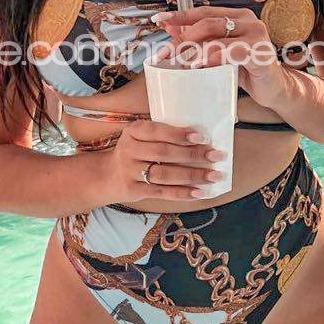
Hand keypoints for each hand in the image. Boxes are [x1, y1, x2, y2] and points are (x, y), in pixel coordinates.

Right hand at [107, 120, 227, 203]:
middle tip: (216, 155)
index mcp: (133, 131)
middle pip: (164, 153)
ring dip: (192, 175)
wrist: (107, 176)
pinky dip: (182, 193)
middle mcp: (129, 150)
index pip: (157, 131)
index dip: (179, 134)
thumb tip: (201, 140)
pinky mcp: (133, 190)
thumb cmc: (135, 152)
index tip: (201, 136)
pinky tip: (198, 192)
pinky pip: (161, 192)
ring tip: (213, 176)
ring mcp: (130, 172)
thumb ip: (162, 136)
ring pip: (164, 174)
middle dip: (193, 154)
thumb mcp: (141, 138)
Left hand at [154, 5, 287, 109]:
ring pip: (218, 35)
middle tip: (167, 52)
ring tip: (182, 62)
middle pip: (208, 22)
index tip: (158, 19)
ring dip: (195, 49)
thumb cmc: (245, 70)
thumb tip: (169, 28)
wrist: (273, 89)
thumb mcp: (217, 54)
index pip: (203, 11)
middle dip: (184, 37)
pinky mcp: (261, 52)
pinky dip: (213, 57)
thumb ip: (198, 41)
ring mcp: (256, 34)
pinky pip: (233, 51)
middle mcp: (248, 20)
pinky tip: (201, 65)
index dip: (180, 15)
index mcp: (236, 16)